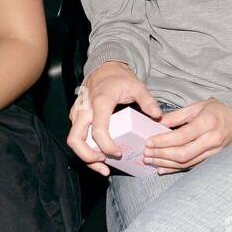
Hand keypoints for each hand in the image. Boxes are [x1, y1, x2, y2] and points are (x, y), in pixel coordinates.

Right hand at [67, 61, 161, 175]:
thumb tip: (157, 116)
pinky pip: (76, 135)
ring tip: (102, 164)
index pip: (98, 130)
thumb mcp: (136, 85)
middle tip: (104, 163)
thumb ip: (147, 101)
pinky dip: (85, 148)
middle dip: (87, 156)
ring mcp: (77, 113)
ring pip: (73, 140)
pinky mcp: (76, 116)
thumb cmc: (118, 77)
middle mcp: (84, 109)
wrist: (104, 67)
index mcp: (100, 103)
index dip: (106, 146)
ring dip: (85, 155)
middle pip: (75, 139)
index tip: (117, 154)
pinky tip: (98, 155)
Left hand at [143, 99, 231, 173]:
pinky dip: (175, 169)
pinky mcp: (212, 159)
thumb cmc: (216, 111)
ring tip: (150, 161)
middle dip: (161, 155)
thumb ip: (176, 116)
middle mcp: (212, 140)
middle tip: (146, 153)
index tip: (148, 142)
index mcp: (207, 123)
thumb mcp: (196, 107)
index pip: (181, 136)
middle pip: (182, 153)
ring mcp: (214, 152)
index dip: (163, 141)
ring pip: (186, 163)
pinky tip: (162, 169)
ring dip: (165, 164)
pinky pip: (191, 167)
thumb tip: (157, 123)